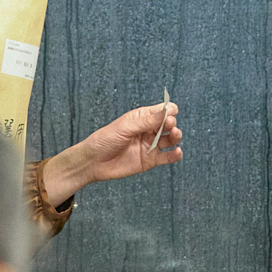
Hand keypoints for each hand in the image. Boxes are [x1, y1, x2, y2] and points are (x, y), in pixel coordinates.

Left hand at [38, 100, 182, 204]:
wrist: (94, 162)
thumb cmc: (106, 139)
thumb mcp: (126, 127)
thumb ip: (147, 121)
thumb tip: (167, 111)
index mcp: (142, 117)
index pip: (163, 110)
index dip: (168, 110)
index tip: (169, 114)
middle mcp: (149, 130)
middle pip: (169, 124)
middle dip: (172, 123)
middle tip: (169, 125)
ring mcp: (150, 146)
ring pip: (170, 140)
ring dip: (176, 136)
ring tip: (175, 135)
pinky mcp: (150, 161)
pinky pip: (167, 157)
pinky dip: (175, 155)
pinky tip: (177, 152)